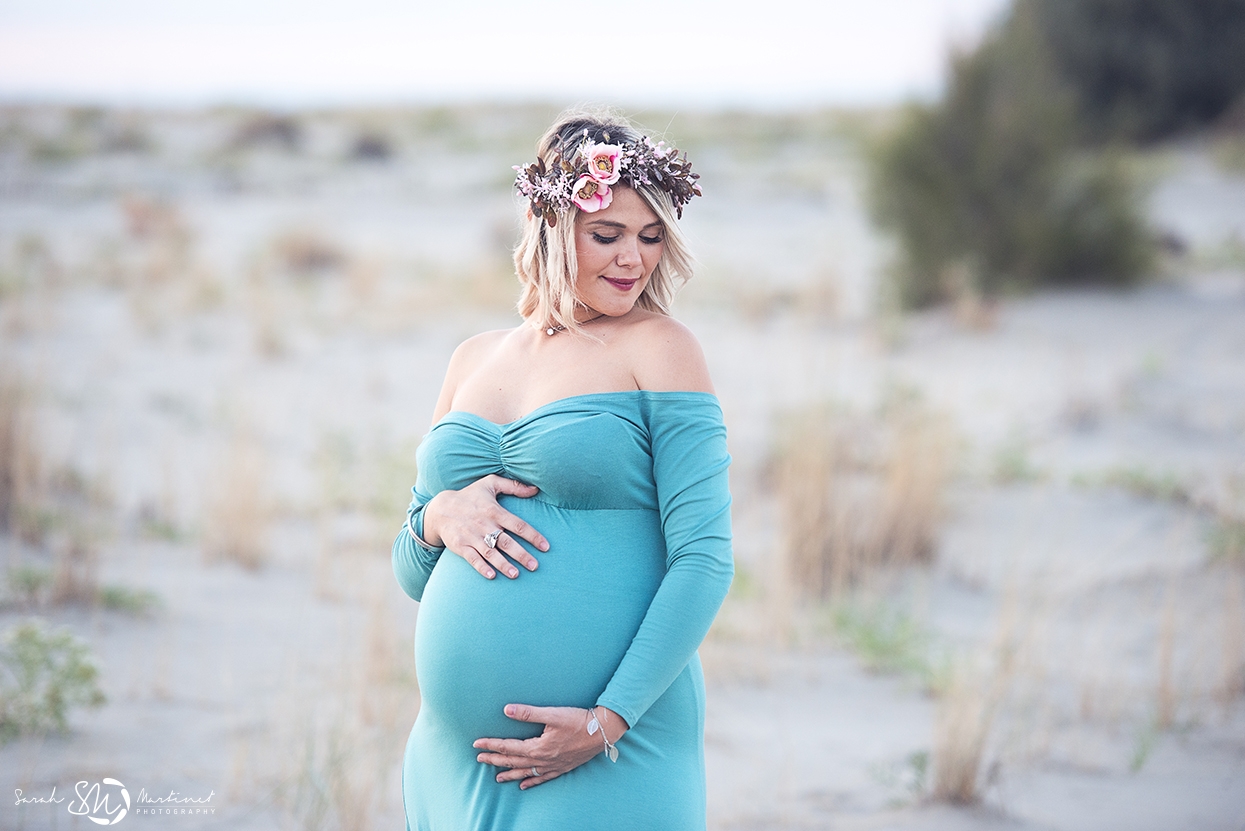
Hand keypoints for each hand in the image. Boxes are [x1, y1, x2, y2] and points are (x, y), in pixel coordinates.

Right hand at [423, 475, 549, 578]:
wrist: (440, 509)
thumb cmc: (470, 496)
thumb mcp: (490, 484)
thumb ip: (514, 486)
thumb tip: (536, 488)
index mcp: (494, 511)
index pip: (518, 525)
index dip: (533, 536)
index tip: (546, 547)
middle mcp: (485, 525)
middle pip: (506, 542)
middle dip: (522, 555)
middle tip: (535, 566)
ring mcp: (472, 536)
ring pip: (491, 553)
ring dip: (504, 564)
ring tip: (516, 575)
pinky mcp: (461, 546)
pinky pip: (472, 558)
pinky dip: (481, 567)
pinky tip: (492, 576)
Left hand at [473, 704, 627, 788]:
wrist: (603, 731)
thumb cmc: (578, 720)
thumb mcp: (553, 714)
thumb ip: (528, 713)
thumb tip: (506, 710)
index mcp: (538, 747)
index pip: (508, 747)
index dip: (491, 745)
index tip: (477, 744)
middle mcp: (543, 760)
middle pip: (514, 762)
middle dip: (495, 760)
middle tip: (479, 760)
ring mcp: (552, 766)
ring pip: (526, 773)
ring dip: (510, 775)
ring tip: (496, 778)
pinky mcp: (561, 768)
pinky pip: (542, 778)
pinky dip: (531, 782)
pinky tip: (523, 785)